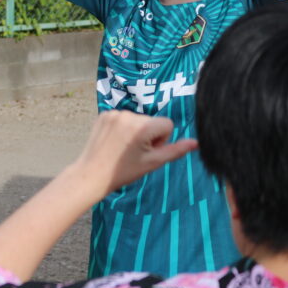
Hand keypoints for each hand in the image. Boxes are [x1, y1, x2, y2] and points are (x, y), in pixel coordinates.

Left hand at [67, 110, 197, 199]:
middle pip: (152, 121)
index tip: (147, 151)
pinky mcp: (103, 114)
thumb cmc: (124, 171)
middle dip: (148, 135)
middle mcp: (128, 115)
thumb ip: (175, 150)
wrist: (92, 174)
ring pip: (138, 120)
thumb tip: (196, 143)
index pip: (167, 124)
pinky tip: (114, 141)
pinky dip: (122, 128)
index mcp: (142, 126)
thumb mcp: (153, 163)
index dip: (161, 140)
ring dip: (135, 131)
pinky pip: (123, 118)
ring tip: (123, 148)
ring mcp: (114, 113)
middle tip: (134, 152)